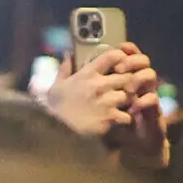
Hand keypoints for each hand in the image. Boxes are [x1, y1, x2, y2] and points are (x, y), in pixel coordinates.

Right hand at [45, 42, 165, 166]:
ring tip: (123, 103)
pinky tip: (120, 118)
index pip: (113, 56)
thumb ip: (65, 68)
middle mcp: (99, 85)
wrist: (53, 129)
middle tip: (126, 86)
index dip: (121, 57)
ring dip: (128, 100)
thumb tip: (68, 54)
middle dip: (129, 81)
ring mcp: (105, 102)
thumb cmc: (57, 105)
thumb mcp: (58, 84)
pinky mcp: (108, 118)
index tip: (121, 63)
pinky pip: (127, 116)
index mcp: (88, 73)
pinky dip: (126, 118)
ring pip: (129, 96)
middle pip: (128, 76)